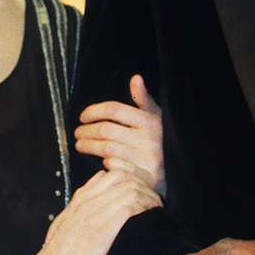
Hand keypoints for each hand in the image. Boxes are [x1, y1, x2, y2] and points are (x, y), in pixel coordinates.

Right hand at [28, 169, 159, 254]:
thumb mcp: (63, 226)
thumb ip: (78, 208)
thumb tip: (95, 194)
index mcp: (78, 201)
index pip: (109, 173)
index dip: (131, 178)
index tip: (142, 192)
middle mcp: (87, 203)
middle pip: (122, 175)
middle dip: (143, 183)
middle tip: (153, 198)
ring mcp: (93, 215)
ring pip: (129, 187)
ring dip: (148, 195)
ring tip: (156, 206)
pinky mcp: (101, 230)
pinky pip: (130, 206)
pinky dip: (145, 206)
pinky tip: (151, 213)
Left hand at [76, 74, 164, 197]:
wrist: (177, 171)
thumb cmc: (161, 139)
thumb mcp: (156, 117)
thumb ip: (143, 99)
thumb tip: (136, 78)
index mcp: (150, 121)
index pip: (114, 110)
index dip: (94, 111)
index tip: (83, 117)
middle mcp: (149, 139)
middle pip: (106, 130)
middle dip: (87, 131)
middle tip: (78, 132)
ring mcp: (147, 158)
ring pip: (106, 149)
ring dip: (88, 146)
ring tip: (80, 144)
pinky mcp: (144, 176)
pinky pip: (114, 166)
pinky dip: (104, 163)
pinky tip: (100, 160)